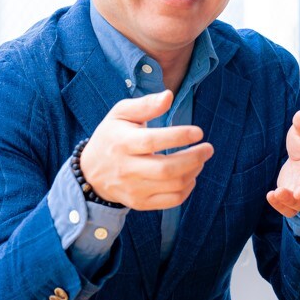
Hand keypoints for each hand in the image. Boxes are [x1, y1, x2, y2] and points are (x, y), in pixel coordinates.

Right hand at [80, 90, 213, 210]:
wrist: (91, 172)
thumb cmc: (112, 136)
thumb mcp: (121, 114)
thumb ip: (145, 104)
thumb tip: (168, 96)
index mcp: (122, 142)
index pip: (152, 141)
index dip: (178, 136)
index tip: (198, 132)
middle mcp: (126, 168)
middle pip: (165, 169)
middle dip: (193, 158)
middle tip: (208, 149)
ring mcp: (133, 188)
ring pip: (171, 186)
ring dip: (193, 172)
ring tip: (200, 159)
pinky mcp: (140, 203)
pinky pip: (171, 201)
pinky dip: (187, 189)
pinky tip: (190, 175)